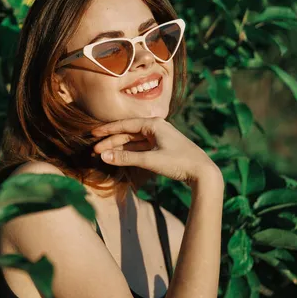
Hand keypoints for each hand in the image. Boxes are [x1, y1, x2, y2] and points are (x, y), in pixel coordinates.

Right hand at [92, 117, 221, 185]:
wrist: (203, 172)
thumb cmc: (178, 162)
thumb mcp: (149, 160)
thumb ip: (125, 158)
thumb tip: (103, 156)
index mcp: (153, 124)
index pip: (124, 125)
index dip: (107, 130)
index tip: (93, 135)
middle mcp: (156, 127)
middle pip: (127, 133)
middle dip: (111, 142)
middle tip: (95, 150)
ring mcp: (159, 138)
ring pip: (133, 141)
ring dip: (119, 148)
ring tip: (104, 155)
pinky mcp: (162, 148)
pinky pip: (141, 147)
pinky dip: (129, 152)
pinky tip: (120, 157)